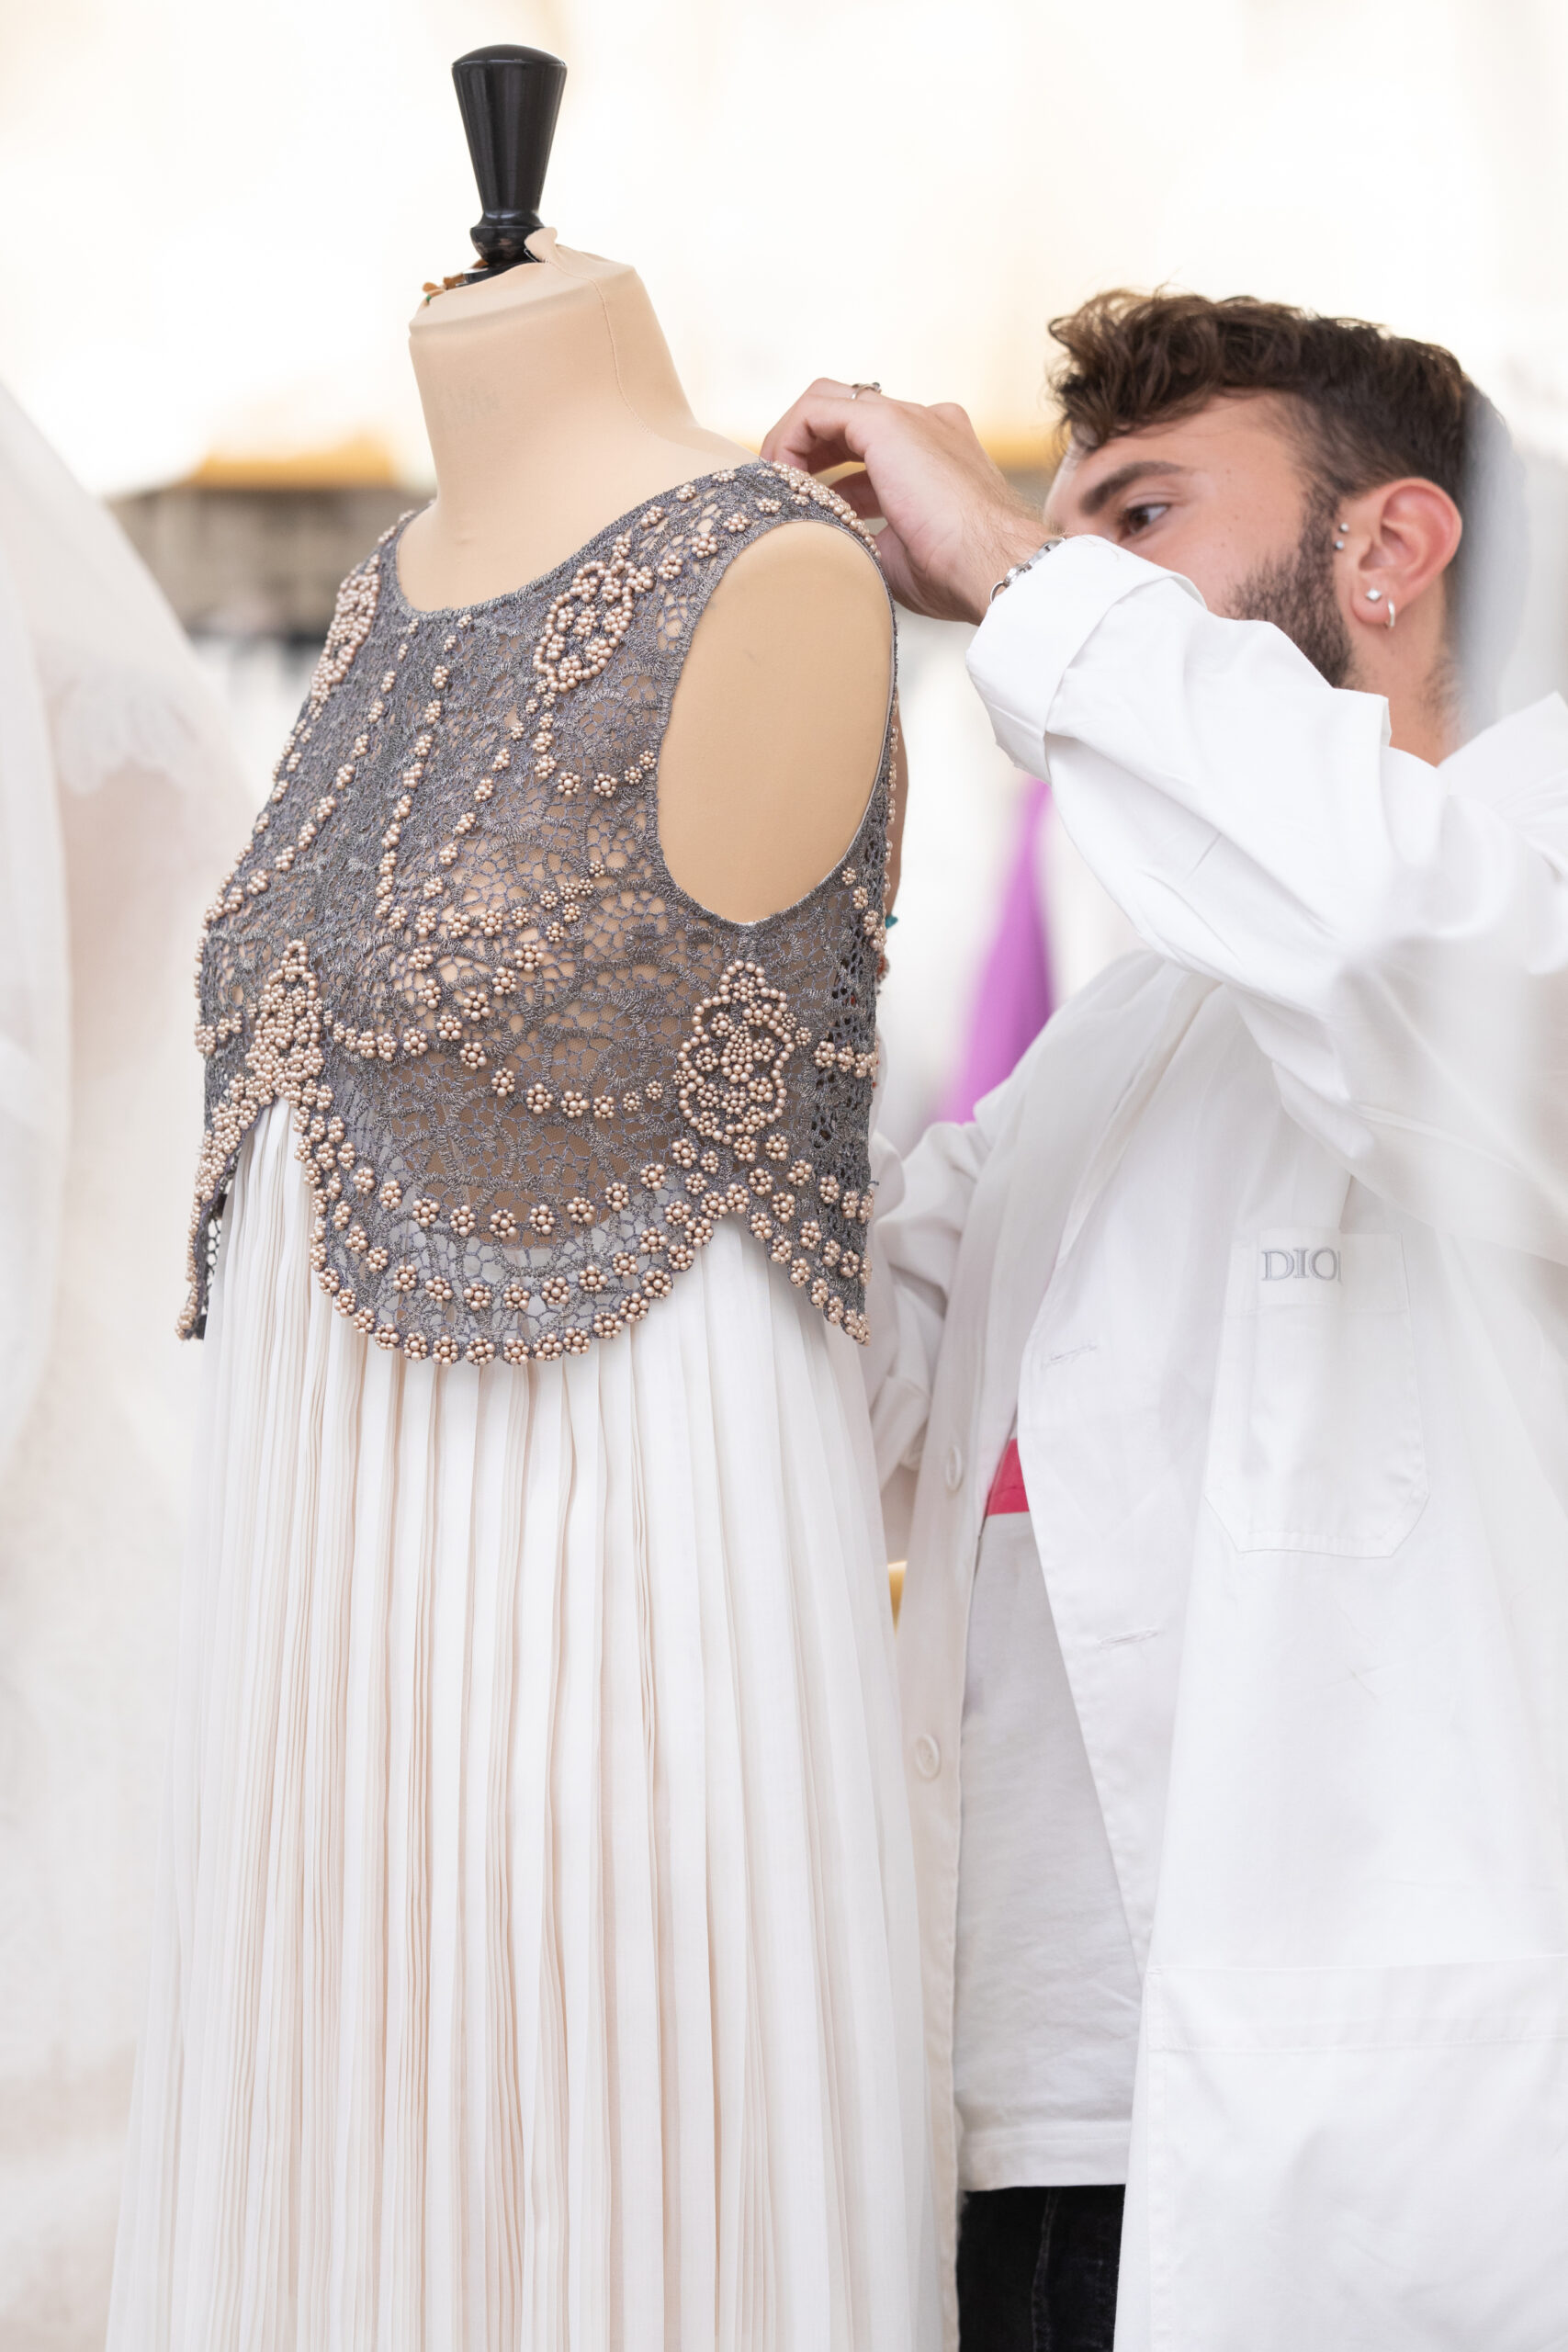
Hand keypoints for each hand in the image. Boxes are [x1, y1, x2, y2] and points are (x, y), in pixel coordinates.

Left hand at [760, 383, 1049, 623]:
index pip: (872, 444)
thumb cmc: (958, 574)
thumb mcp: (902, 554)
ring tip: (775, 488)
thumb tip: (836, 546)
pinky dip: (789, 439)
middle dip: (808, 450)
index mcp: (939, 452)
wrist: (995, 566)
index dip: (830, 471)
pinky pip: (817, 410)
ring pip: (829, 404)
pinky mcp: (888, 423)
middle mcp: (927, 424)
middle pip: (847, 414)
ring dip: (793, 442)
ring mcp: (910, 417)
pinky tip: (780, 478)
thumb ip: (871, 537)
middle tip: (782, 491)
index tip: (806, 505)